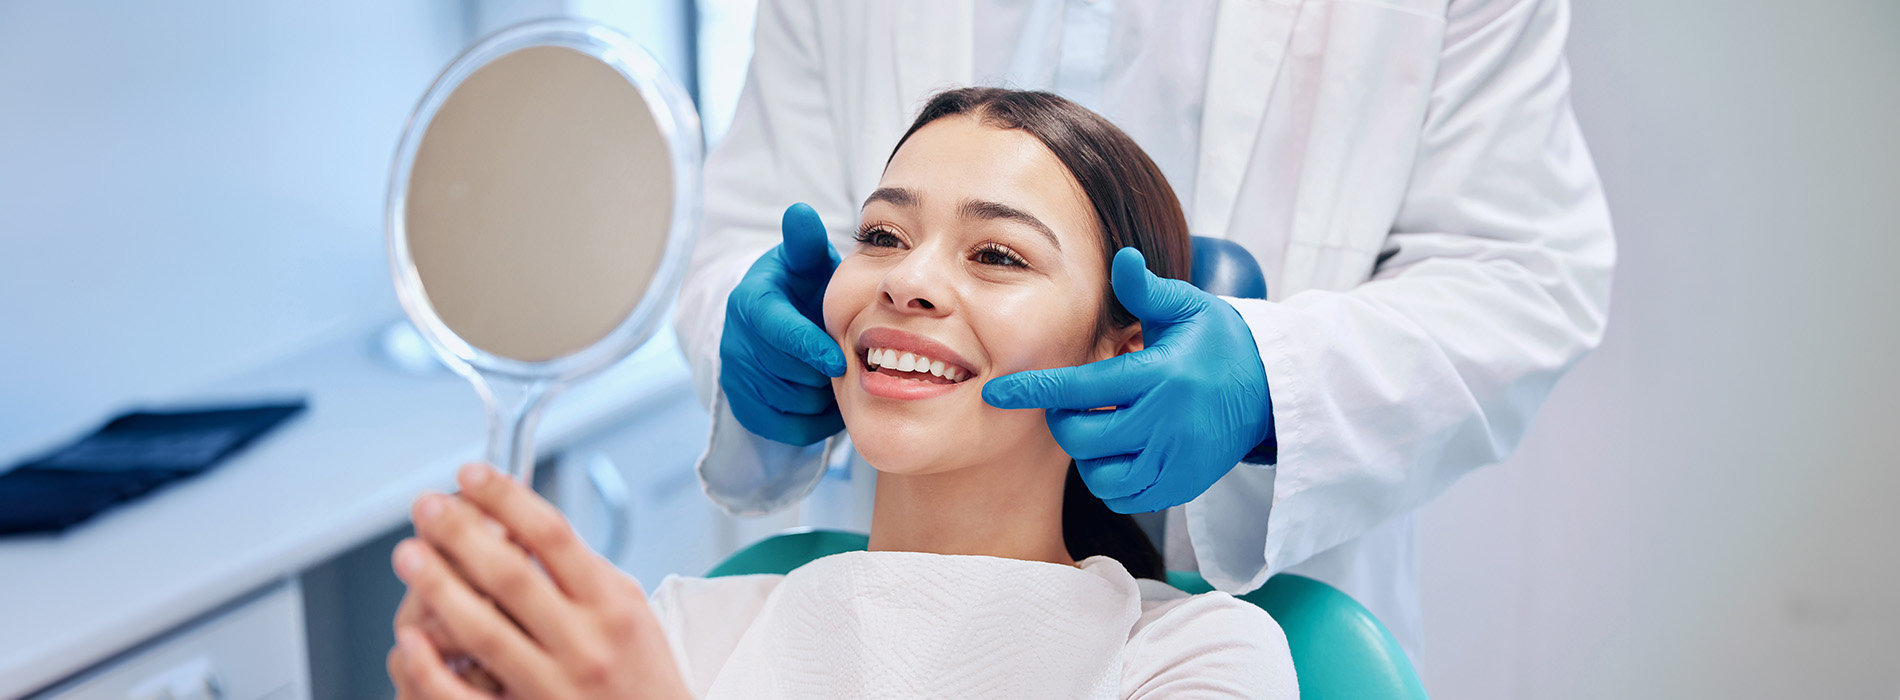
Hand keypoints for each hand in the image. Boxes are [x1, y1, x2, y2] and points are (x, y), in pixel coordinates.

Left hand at [387, 464, 689, 698]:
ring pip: (483, 629)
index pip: (552, 535)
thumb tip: (523, 527)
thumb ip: (584, 573)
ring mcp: (554, 685)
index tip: (471, 476)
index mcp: (612, 605)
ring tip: (409, 555)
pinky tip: (409, 639)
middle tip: (427, 508)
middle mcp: (585, 643)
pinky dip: (432, 668)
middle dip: (460, 533)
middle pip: (511, 574)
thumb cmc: (642, 677)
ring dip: (438, 586)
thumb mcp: (633, 612)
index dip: (505, 498)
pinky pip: (465, 697)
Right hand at [719, 202, 847, 444]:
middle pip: (788, 373)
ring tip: (838, 376)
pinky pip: (787, 428)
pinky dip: (815, 421)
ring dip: (823, 396)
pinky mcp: (744, 407)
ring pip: (791, 403)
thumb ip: (806, 242)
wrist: (776, 323)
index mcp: (750, 303)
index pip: (777, 332)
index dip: (809, 348)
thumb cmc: (801, 288)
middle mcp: (735, 342)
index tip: (839, 360)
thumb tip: (800, 212)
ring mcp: (736, 377)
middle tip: (849, 362)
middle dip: (823, 371)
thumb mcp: (804, 262)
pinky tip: (828, 398)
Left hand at [982, 247, 1274, 512]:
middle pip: (1082, 437)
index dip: (1034, 391)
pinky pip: (1125, 496)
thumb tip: (1122, 258)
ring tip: (1102, 426)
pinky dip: (1110, 479)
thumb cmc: (1218, 342)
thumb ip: (1146, 290)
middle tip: (1075, 403)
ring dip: (1087, 452)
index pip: (1081, 388)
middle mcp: (1166, 423)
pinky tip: (1120, 451)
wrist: (1270, 391)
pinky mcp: (1181, 486)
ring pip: (1099, 474)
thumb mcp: (1188, 308)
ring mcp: (1174, 461)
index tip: (997, 393)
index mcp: (1160, 376)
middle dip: (1064, 420)